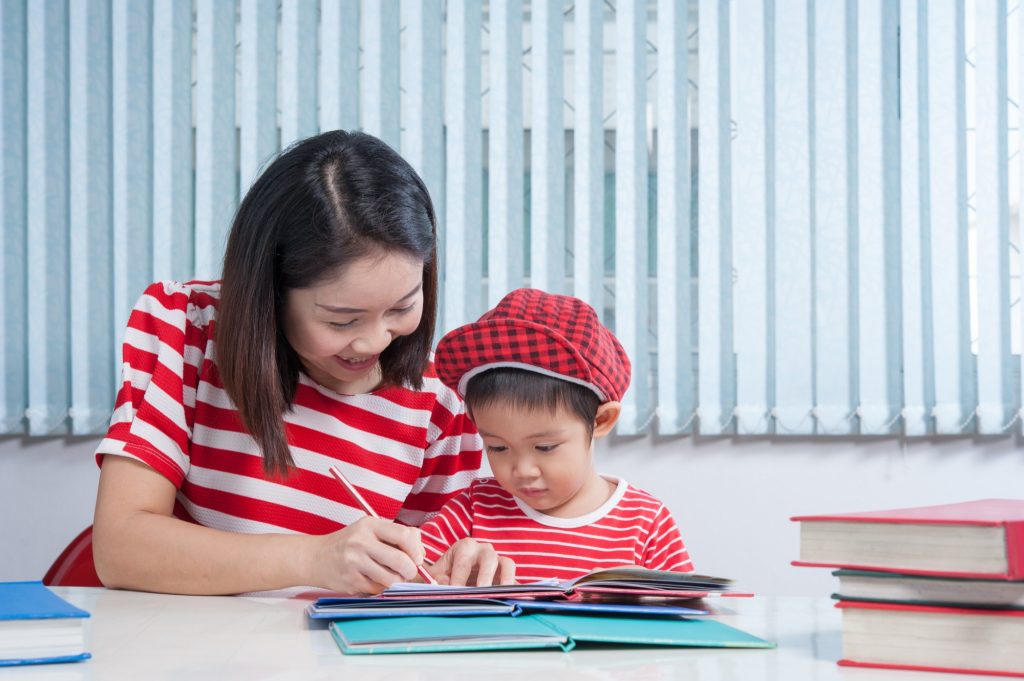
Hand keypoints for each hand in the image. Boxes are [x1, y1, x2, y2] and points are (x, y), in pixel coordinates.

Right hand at [304, 517, 426, 593]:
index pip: (404, 535)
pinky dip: (381, 588)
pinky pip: (378, 589)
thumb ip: (396, 536)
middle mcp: (361, 542)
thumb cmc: (349, 543)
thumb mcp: (369, 530)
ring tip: (390, 576)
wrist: (315, 557)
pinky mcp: (351, 581)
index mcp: (370, 525)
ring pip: (391, 579)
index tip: (417, 557)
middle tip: (408, 571)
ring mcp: (354, 563)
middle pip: (400, 560)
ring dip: (396, 581)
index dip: (416, 549)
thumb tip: (421, 554)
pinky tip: (373, 579)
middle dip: (410, 570)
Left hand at [428, 538, 515, 586]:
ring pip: (508, 564)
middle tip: (481, 590)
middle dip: (485, 575)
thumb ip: (434, 577)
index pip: (463, 562)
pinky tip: (515, 601)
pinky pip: (515, 580)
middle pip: (488, 558)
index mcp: (465, 547)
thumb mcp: (436, 573)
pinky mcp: (508, 576)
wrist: (459, 576)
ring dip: (506, 579)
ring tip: (502, 594)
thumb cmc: (446, 573)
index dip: (458, 577)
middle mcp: (484, 551)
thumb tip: (441, 582)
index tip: (455, 591)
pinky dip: (516, 590)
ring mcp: (499, 562)